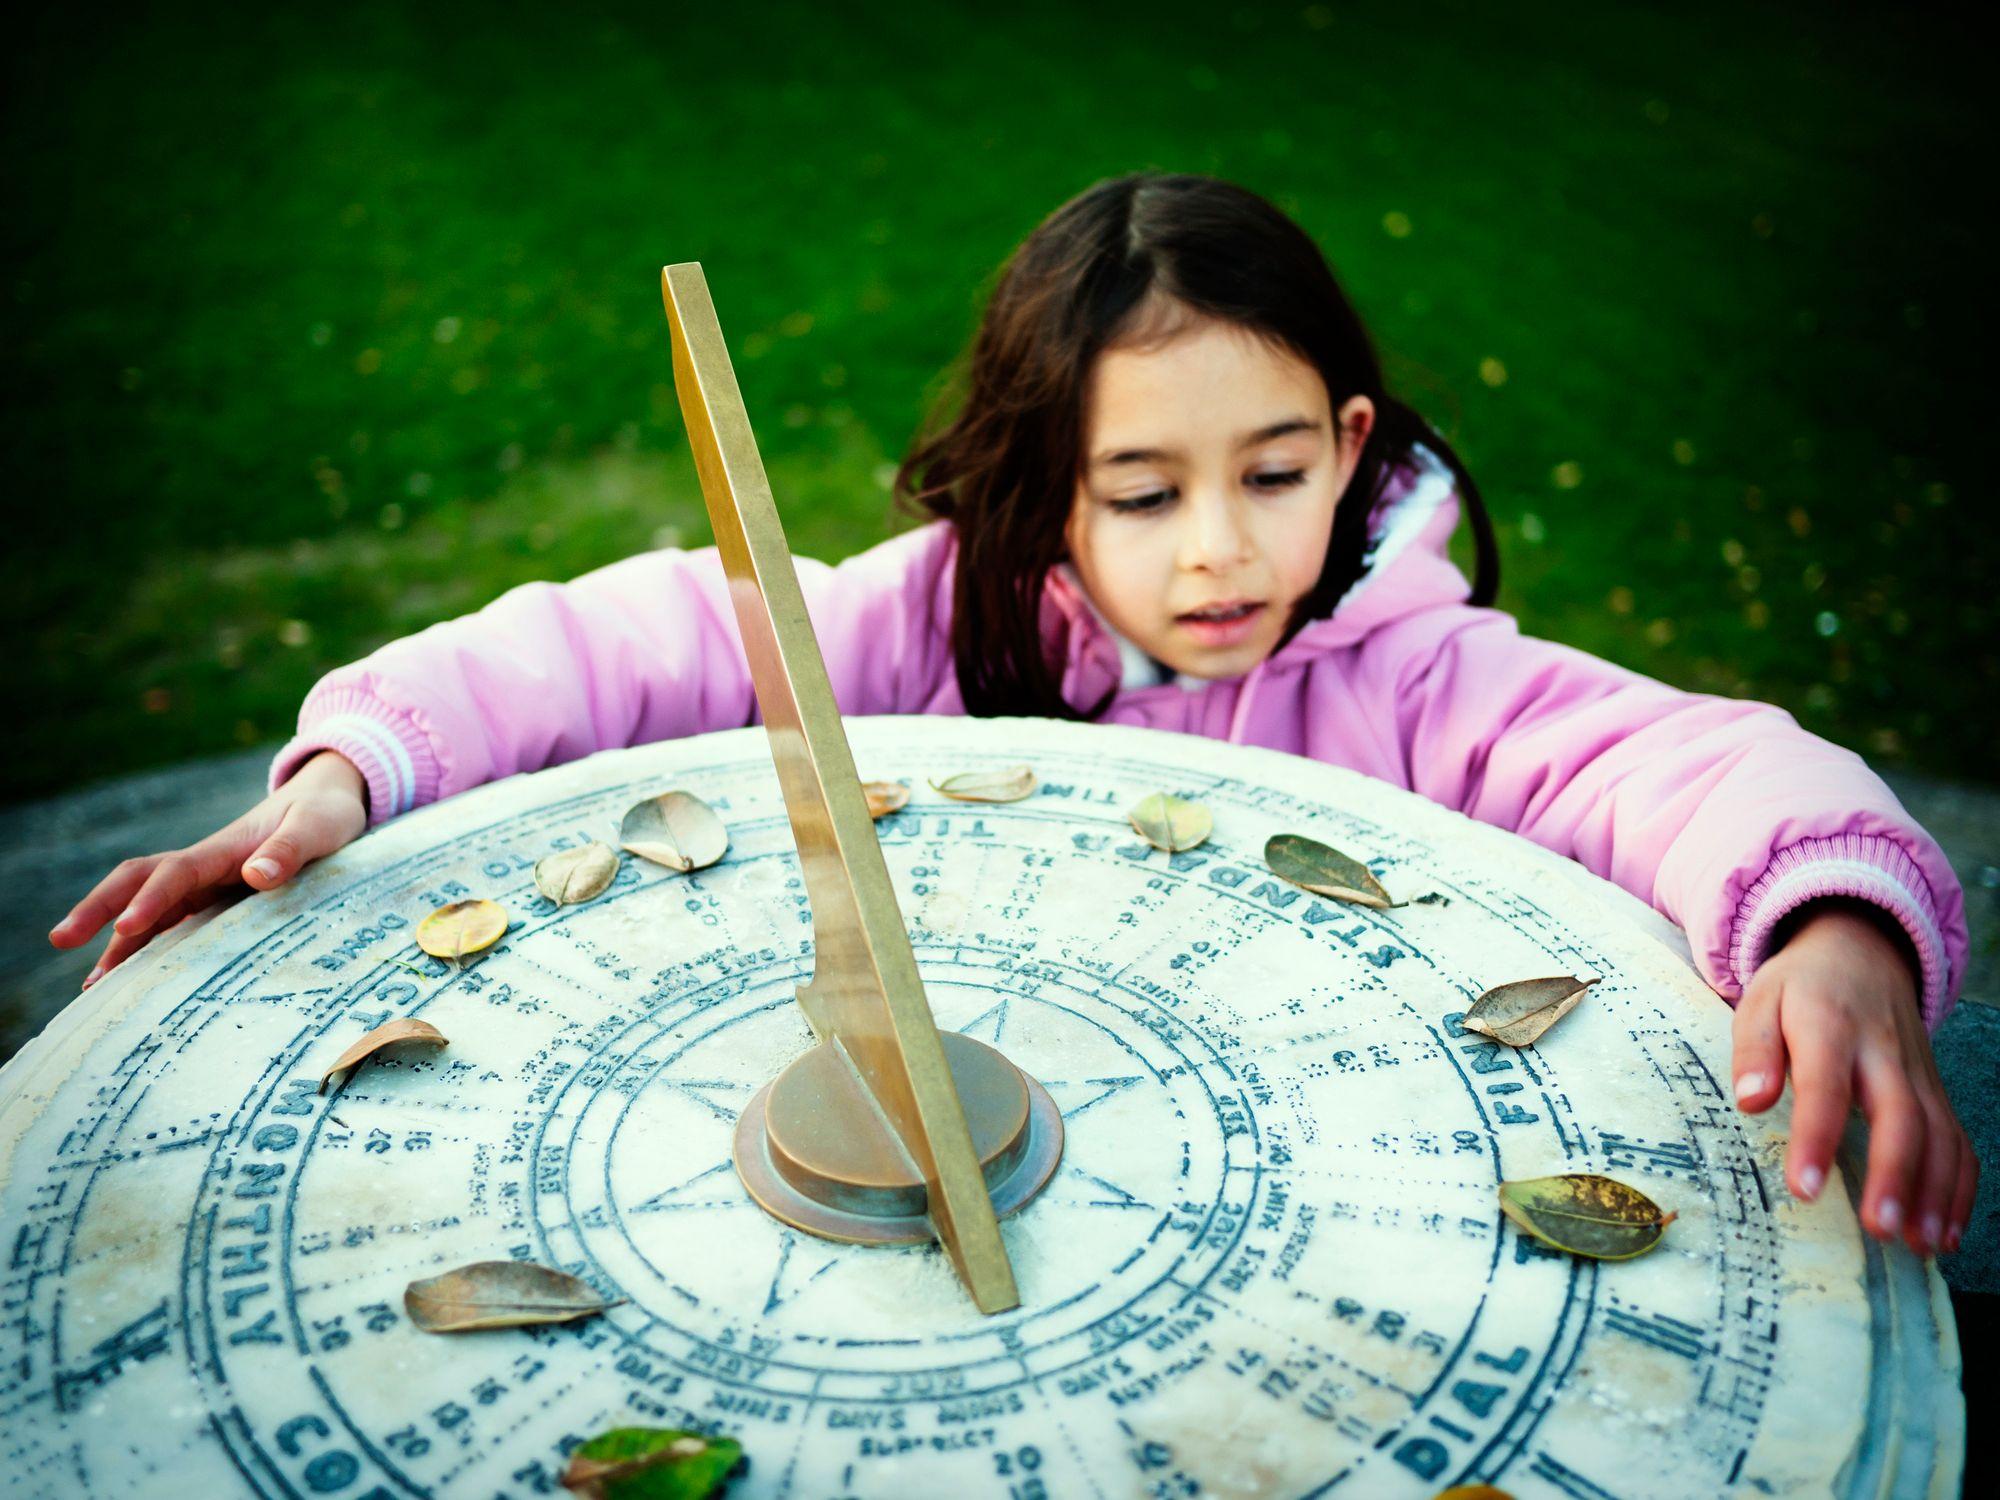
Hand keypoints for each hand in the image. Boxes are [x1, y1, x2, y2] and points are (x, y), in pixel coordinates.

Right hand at [48, 750, 368, 985]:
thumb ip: (291, 849)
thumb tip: (256, 874)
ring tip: (93, 989)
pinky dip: (147, 950)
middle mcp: (204, 867)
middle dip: (98, 909)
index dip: (150, 900)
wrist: (326, 803)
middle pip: (137, 883)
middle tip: (60, 940)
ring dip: (117, 942)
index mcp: (223, 849)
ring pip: (148, 909)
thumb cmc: (323, 816)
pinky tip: (132, 983)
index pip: (174, 873)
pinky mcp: (214, 901)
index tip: (127, 928)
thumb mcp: (317, 828)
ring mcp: (205, 884)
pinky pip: (171, 925)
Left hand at [1731, 900, 1976, 1256]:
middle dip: (1896, 1175)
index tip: (1804, 1189)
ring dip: (1935, 1192)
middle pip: (1901, 1115)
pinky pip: (1958, 1140)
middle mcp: (1883, 1052)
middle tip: (1881, 1228)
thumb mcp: (1759, 1001)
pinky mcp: (1935, 1091)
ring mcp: (1917, 1073)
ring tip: (1918, 1245)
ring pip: (1940, 1134)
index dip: (1817, 1137)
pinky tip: (1943, 1232)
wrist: (1859, 952)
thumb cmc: (1799, 988)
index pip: (1826, 1086)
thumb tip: (1749, 1100)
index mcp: (1830, 1027)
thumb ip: (1753, 1050)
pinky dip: (1959, 1187)